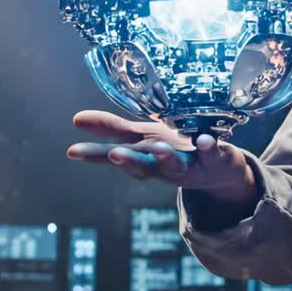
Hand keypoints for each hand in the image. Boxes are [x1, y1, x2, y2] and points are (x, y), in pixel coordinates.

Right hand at [66, 110, 257, 206]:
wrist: (220, 172)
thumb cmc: (174, 150)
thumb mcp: (142, 139)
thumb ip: (112, 129)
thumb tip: (75, 119)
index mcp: (144, 158)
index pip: (115, 157)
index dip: (94, 155)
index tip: (71, 151)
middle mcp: (163, 165)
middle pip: (144, 166)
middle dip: (130, 161)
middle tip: (114, 154)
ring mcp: (190, 164)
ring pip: (176, 164)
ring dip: (167, 157)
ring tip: (159, 149)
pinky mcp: (215, 159)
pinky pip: (213, 154)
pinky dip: (209, 147)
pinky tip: (206, 139)